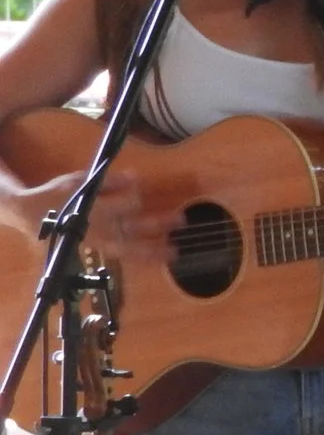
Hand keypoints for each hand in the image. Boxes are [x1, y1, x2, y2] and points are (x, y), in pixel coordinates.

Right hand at [4, 168, 170, 269]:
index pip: (118, 207)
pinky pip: (125, 255)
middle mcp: (97, 229)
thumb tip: (133, 177)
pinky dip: (144, 257)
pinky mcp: (102, 248)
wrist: (32, 216)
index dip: (131, 198)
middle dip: (156, 225)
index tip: (139, 187)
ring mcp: (99, 241)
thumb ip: (106, 182)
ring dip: (153, 250)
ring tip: (176, 251)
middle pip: (129, 229)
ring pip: (129, 248)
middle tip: (181, 219)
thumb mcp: (77, 182)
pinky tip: (163, 257)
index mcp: (90, 210)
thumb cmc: (58, 196)